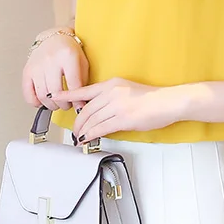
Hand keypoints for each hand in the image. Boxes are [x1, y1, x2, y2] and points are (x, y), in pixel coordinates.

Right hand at [22, 33, 89, 112]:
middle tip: (67, 105)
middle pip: (56, 92)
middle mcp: (50, 60)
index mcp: (67, 55)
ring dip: (51, 105)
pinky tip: (43, 101)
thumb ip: (82, 82)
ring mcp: (37, 65)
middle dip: (64, 104)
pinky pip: (28, 93)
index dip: (77, 100)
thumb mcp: (82, 62)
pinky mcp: (27, 71)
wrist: (53, 38)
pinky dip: (35, 102)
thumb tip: (81, 104)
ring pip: (43, 95)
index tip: (79, 107)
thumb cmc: (69, 51)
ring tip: (57, 103)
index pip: (73, 85)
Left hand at [52, 77, 182, 141]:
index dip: (68, 95)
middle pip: (86, 109)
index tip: (56, 96)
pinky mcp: (123, 119)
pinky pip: (101, 128)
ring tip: (79, 137)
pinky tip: (87, 138)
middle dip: (77, 122)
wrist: (168, 102)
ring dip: (83, 130)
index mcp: (112, 84)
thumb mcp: (128, 90)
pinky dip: (91, 134)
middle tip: (74, 130)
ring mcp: (117, 106)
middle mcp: (112, 93)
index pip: (84, 90)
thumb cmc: (152, 98)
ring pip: (91, 119)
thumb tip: (100, 112)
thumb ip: (112, 98)